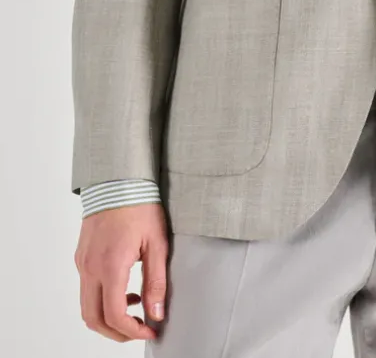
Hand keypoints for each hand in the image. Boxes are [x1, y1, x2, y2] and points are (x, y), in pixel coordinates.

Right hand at [74, 202, 168, 342]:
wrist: (118, 179)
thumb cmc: (140, 205)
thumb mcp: (157, 243)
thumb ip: (156, 281)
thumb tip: (156, 313)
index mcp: (110, 265)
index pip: (114, 315)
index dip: (132, 331)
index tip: (149, 330)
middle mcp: (90, 267)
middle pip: (93, 319)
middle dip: (116, 333)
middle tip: (139, 329)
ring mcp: (82, 262)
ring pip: (87, 306)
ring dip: (108, 317)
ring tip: (134, 308)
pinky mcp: (81, 257)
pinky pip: (86, 289)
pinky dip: (102, 300)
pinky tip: (124, 289)